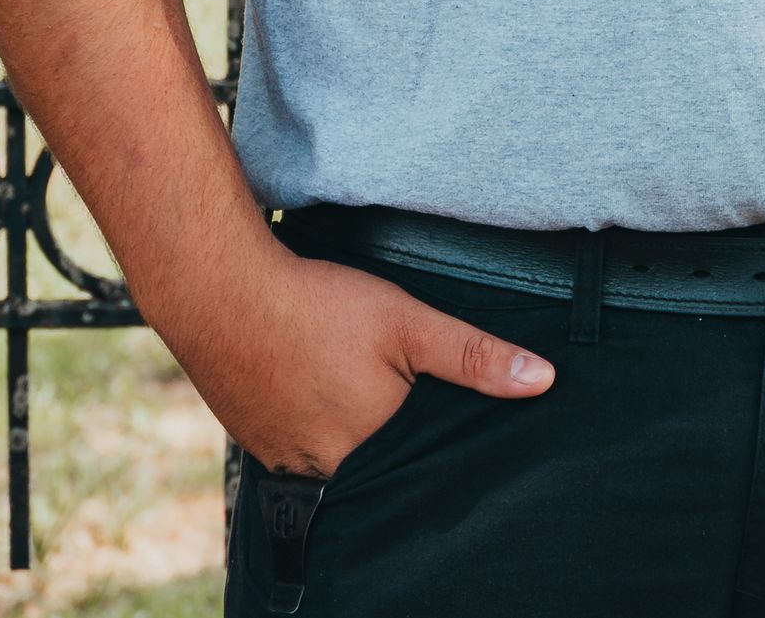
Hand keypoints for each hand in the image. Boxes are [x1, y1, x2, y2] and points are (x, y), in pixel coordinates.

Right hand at [174, 237, 555, 476]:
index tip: (436, 400)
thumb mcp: (407, 322)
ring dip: (350, 427)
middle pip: (381, 459)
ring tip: (351, 380)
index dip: (434, 430)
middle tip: (387, 382)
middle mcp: (329, 472)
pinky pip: (302, 446)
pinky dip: (316, 421)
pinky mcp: (258, 445)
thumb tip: (542, 381)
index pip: (422, 457)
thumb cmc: (320, 305)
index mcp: (372, 451)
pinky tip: (317, 382)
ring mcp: (286, 463)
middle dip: (393, 430)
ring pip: (340, 455)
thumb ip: (473, 356)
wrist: (222, 293)